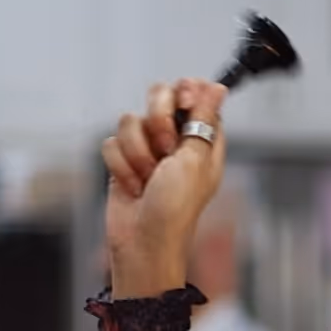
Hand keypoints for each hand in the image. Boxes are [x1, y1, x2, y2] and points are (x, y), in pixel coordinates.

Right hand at [101, 79, 229, 297]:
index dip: (186, 92)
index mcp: (203, 138)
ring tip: (148, 178)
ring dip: (138, 152)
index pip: (195, 94)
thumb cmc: (175, 209)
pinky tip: (133, 187)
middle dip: (157, 120)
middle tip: (165, 147)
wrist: (143, 242)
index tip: (183, 103)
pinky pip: (112, 143)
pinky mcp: (123, 162)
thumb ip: (204, 118)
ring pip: (130, 121)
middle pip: (159, 97)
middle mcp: (175, 140)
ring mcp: (147, 150)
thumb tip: (218, 88)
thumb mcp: (196, 159)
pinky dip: (121, 166)